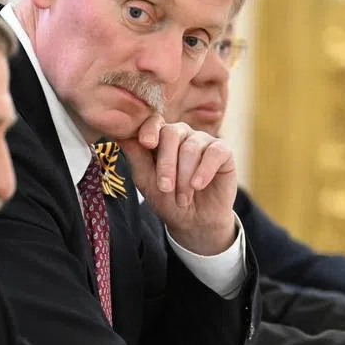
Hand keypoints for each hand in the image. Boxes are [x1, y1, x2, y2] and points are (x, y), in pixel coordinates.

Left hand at [118, 119, 236, 254]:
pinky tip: (198, 185)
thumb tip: (121, 135)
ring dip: (184, 177)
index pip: (154, 122)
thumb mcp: (147, 182)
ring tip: (182, 199)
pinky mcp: (223, 151)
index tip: (147, 143)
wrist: (194, 222)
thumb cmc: (168, 200)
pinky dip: (204, 170)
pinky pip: (215, 152)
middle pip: (172, 133)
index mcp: (160, 138)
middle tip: (165, 188)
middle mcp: (182, 134)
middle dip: (166, 163)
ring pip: (191, 147)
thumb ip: (137, 158)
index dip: (149, 129)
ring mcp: (203, 141)